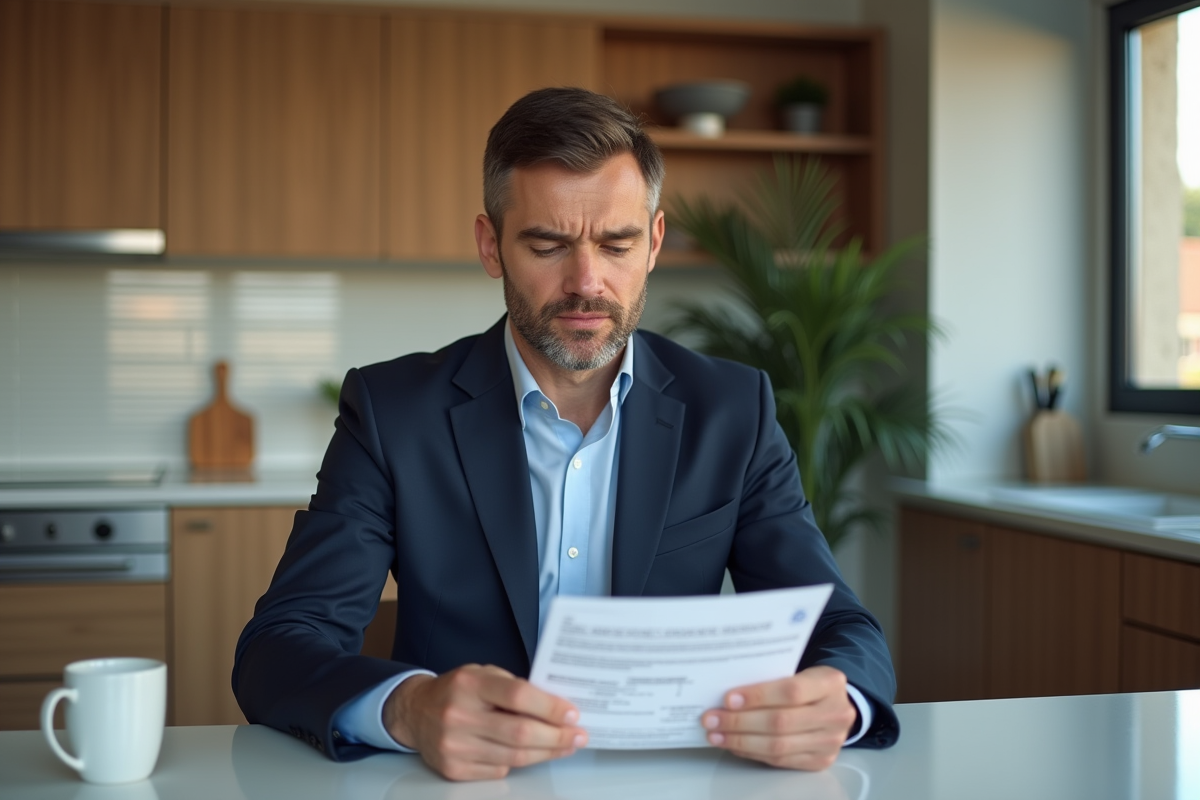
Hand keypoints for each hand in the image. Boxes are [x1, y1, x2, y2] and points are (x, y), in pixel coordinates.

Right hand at [383, 664, 586, 780]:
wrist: (415, 713)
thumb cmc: (457, 691)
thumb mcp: (483, 674)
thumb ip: (514, 687)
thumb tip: (555, 707)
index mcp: (470, 684)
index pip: (518, 696)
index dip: (549, 707)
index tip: (572, 714)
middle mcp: (459, 715)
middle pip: (519, 732)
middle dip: (556, 736)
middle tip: (578, 736)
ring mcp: (454, 745)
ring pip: (514, 756)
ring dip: (546, 752)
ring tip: (565, 746)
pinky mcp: (453, 768)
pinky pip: (499, 769)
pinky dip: (519, 761)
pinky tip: (531, 753)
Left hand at [701, 666, 856, 770]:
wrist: (837, 704)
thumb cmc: (808, 683)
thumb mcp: (800, 669)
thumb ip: (772, 676)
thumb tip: (728, 691)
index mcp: (830, 683)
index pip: (791, 691)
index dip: (757, 696)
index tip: (727, 698)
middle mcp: (836, 714)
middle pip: (780, 722)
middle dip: (739, 722)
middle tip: (711, 719)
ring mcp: (830, 741)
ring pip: (778, 746)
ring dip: (741, 741)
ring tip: (716, 734)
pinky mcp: (821, 761)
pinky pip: (780, 760)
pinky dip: (752, 752)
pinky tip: (734, 745)